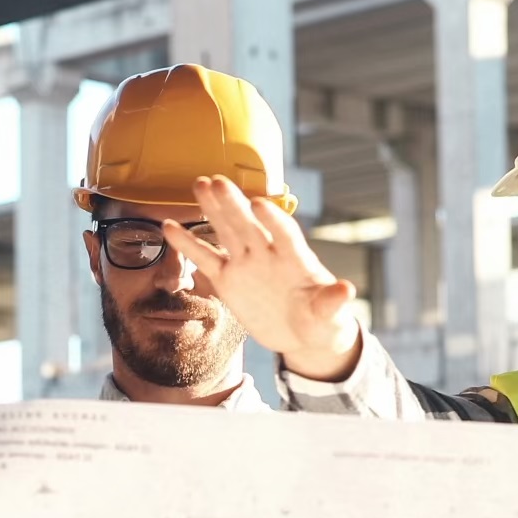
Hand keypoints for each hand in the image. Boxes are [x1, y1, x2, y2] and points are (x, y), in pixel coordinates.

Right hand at [160, 176, 364, 380]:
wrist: (303, 335)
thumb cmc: (323, 322)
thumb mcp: (331, 317)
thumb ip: (333, 303)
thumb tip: (347, 291)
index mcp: (297, 260)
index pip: (285, 234)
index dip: (274, 220)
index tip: (260, 203)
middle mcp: (268, 255)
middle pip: (249, 224)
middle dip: (234, 204)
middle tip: (217, 181)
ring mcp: (246, 264)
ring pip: (226, 232)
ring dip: (213, 210)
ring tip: (198, 185)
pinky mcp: (228, 280)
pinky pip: (205, 259)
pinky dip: (188, 245)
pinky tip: (170, 227)